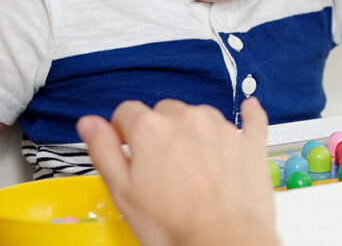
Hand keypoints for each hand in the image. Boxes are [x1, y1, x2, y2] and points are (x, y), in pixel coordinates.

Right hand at [76, 98, 277, 245]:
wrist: (224, 241)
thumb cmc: (174, 225)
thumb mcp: (122, 192)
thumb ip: (103, 150)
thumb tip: (89, 123)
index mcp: (150, 130)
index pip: (127, 112)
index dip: (122, 130)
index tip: (124, 145)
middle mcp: (187, 119)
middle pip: (165, 111)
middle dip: (158, 131)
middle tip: (158, 165)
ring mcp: (222, 128)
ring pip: (200, 115)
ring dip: (193, 130)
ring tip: (191, 165)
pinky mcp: (249, 142)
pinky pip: (252, 118)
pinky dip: (249, 114)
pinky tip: (248, 110)